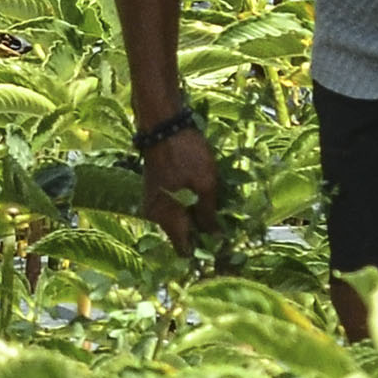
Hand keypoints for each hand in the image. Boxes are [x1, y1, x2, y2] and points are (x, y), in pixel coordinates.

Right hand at [140, 122, 223, 247]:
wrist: (162, 125)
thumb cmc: (186, 154)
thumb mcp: (206, 184)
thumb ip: (209, 215)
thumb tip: (216, 239)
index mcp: (167, 218)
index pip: (184, 251)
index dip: (204, 252)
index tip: (222, 246)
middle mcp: (155, 216)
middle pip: (181, 235)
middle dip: (202, 232)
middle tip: (224, 223)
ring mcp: (153, 203)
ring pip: (178, 220)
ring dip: (196, 216)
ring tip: (216, 206)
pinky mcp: (154, 191)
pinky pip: (172, 207)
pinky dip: (187, 204)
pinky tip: (202, 194)